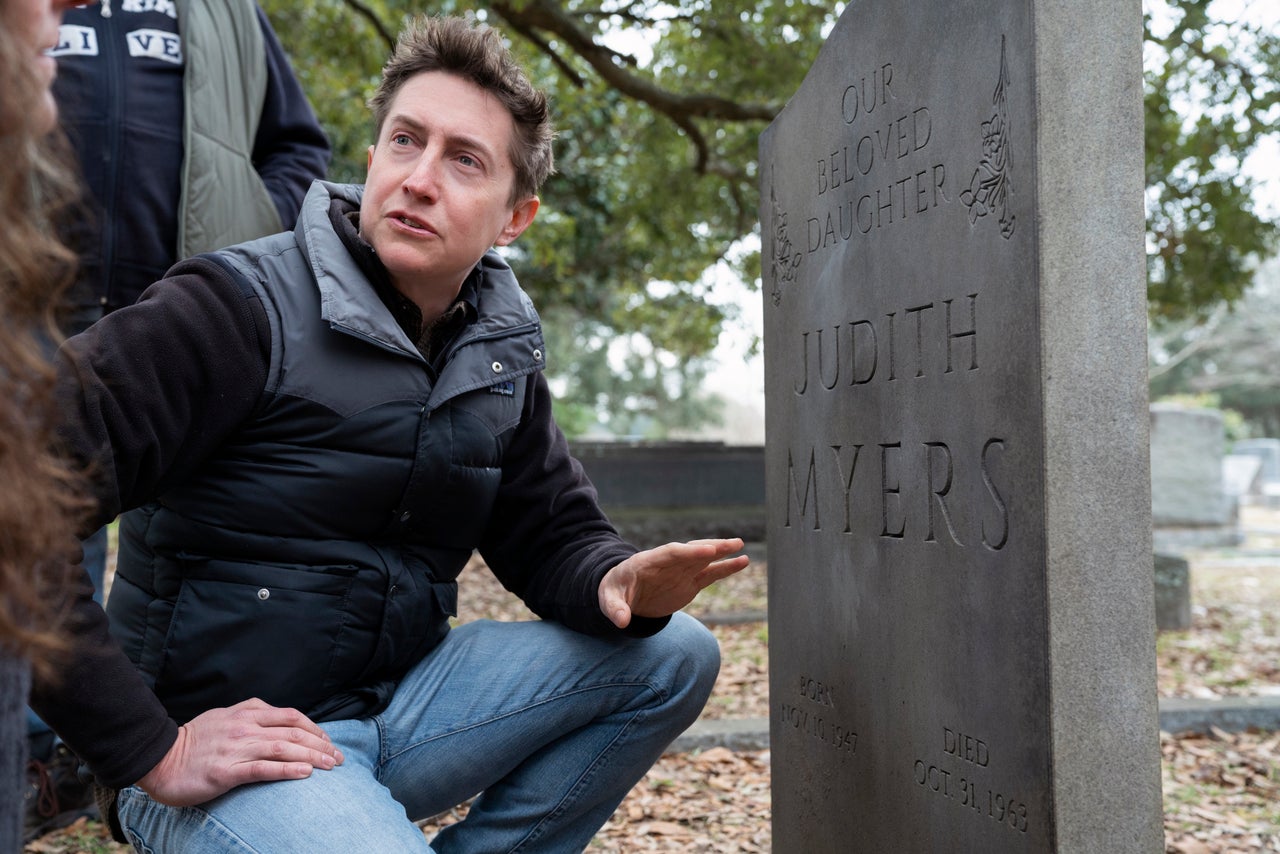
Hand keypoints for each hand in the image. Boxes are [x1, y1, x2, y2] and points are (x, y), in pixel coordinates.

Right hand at [136, 697, 343, 805]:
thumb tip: (281, 724)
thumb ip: (252, 717)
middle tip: (339, 759)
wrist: (159, 759)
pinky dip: (287, 770)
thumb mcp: (226, 718)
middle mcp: (245, 727)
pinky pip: (262, 769)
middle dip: (321, 745)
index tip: (329, 743)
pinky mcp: (226, 771)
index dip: (316, 728)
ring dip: (312, 757)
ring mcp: (236, 748)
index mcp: (247, 713)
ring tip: (331, 767)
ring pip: (283, 749)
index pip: (292, 717)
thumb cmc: (195, 742)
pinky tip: (304, 774)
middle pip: (294, 732)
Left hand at [599, 538, 749, 628]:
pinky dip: (726, 568)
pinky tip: (742, 561)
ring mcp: (681, 571)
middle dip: (710, 548)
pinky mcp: (690, 582)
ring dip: (722, 552)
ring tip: (741, 546)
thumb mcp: (608, 600)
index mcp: (648, 561)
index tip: (708, 551)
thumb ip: (615, 609)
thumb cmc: (614, 592)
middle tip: (730, 544)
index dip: (689, 552)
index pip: (671, 553)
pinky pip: (710, 573)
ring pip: (704, 559)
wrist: (623, 594)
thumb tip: (622, 622)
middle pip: (691, 551)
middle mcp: (668, 563)